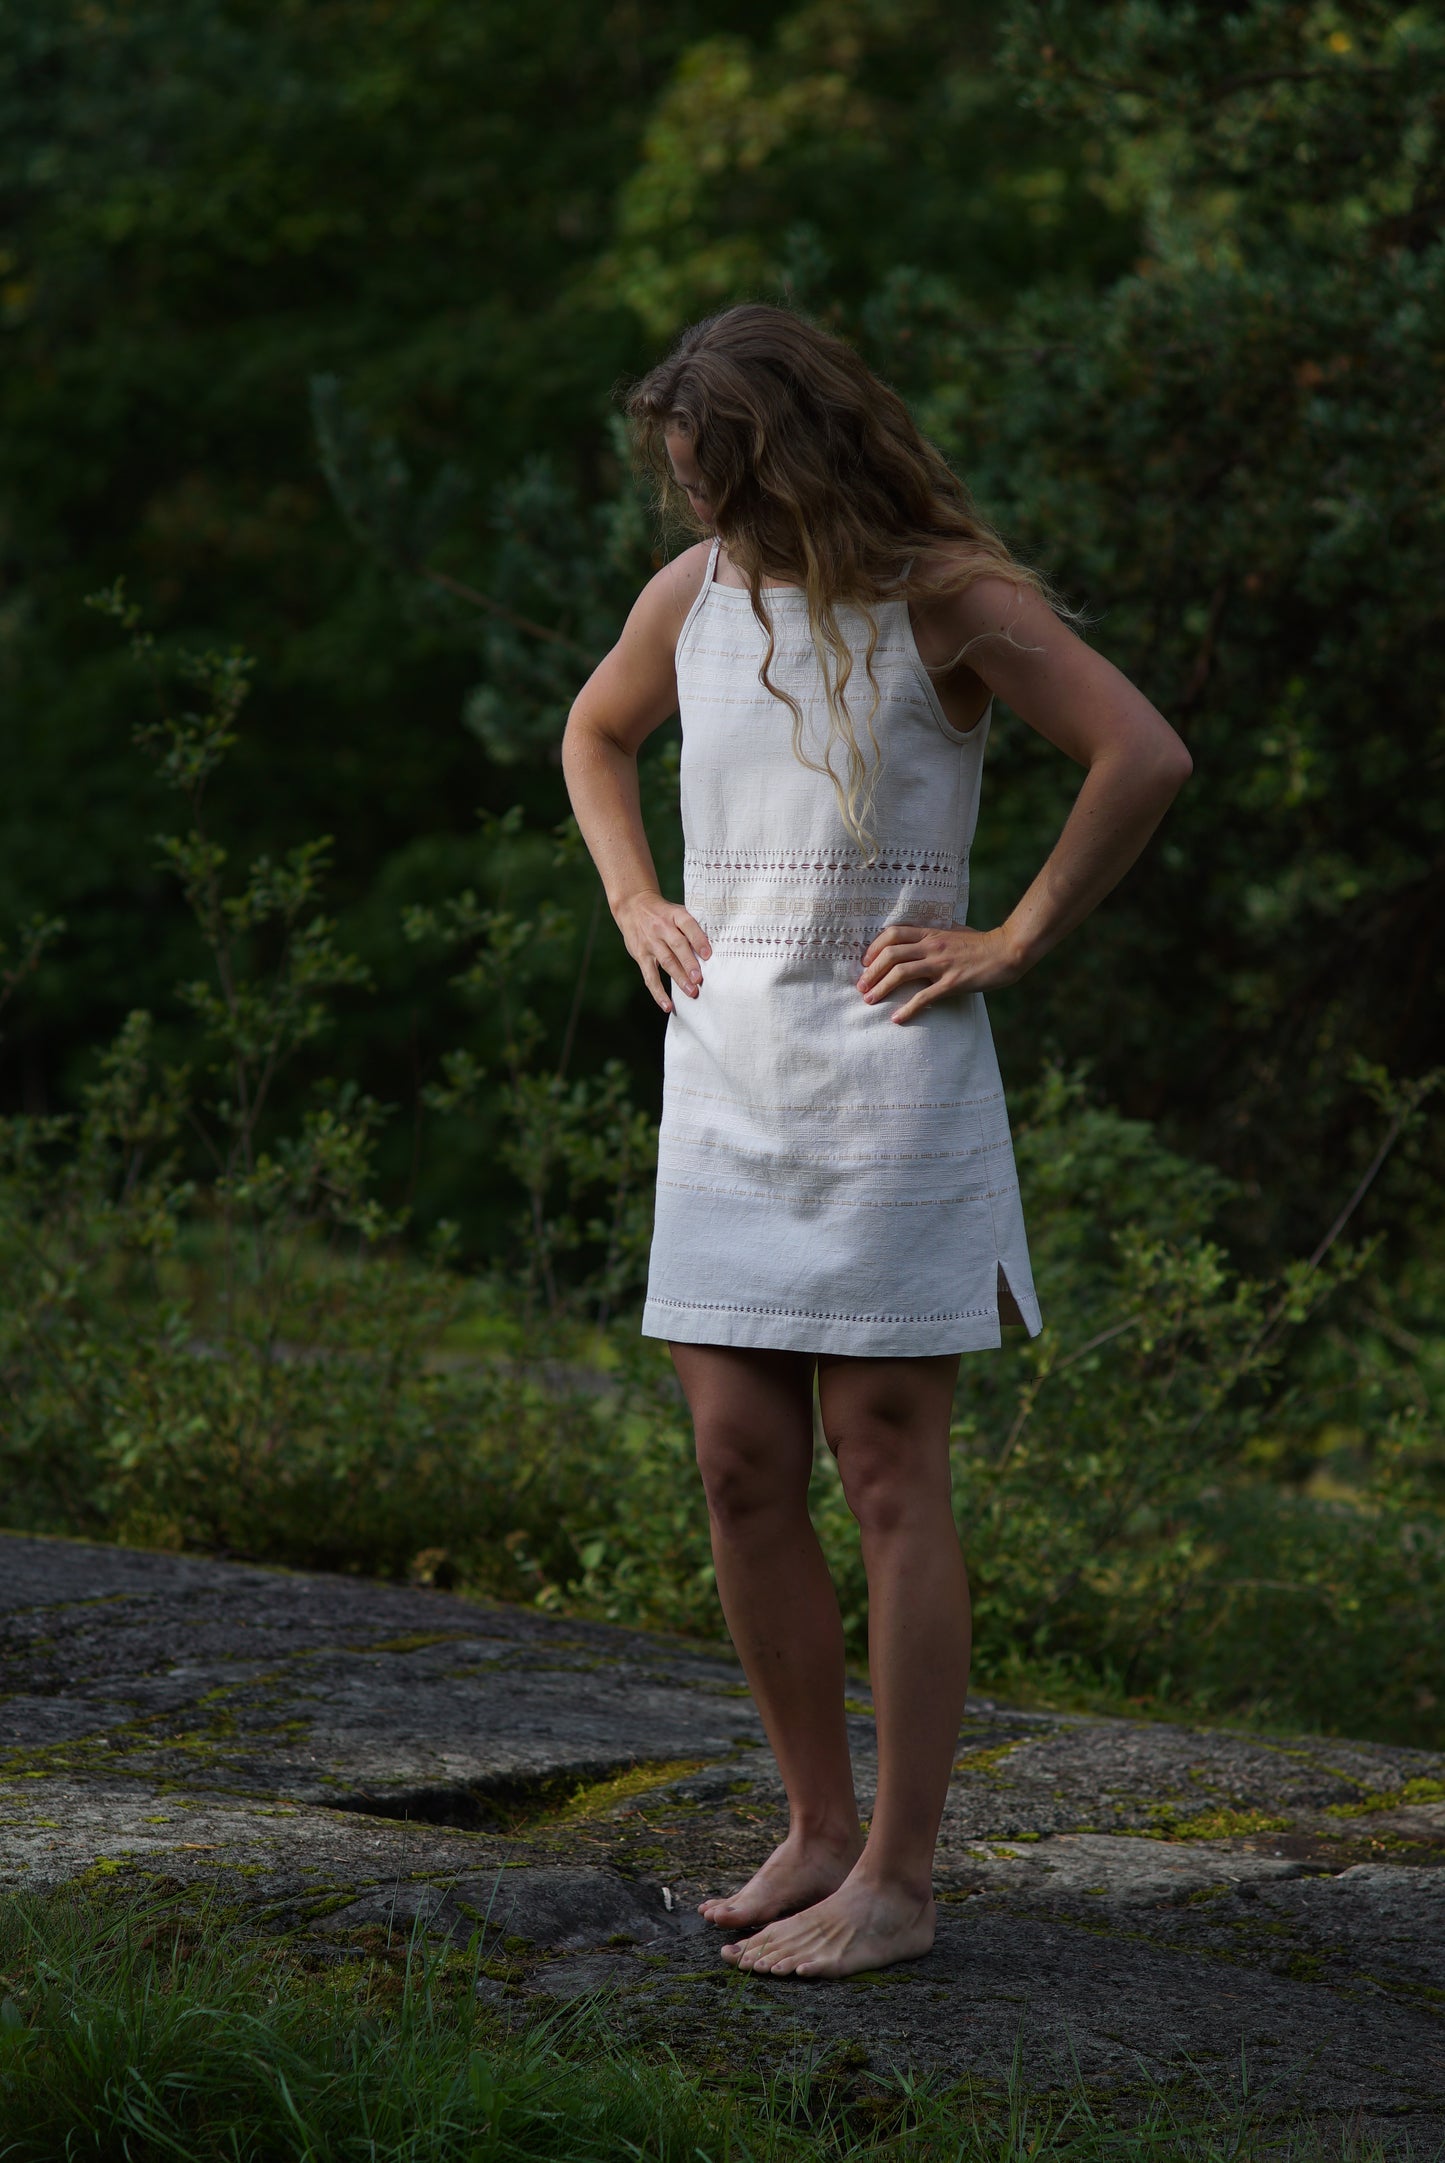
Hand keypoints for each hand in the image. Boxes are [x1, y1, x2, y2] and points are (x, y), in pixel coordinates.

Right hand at [614, 891, 711, 1013]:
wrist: (633, 906)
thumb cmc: (663, 914)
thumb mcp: (677, 912)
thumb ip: (692, 927)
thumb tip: (712, 950)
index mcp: (675, 915)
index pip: (688, 925)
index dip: (698, 940)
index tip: (708, 955)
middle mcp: (662, 928)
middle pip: (677, 946)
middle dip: (689, 964)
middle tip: (699, 980)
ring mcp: (650, 942)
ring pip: (666, 962)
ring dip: (679, 978)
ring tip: (691, 992)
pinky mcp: (640, 955)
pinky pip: (650, 976)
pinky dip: (658, 992)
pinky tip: (667, 1005)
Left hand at [857, 921, 1029, 1023]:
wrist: (1007, 950)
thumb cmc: (981, 943)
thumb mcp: (953, 932)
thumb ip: (934, 935)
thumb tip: (919, 939)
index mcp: (930, 933)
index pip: (892, 934)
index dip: (874, 947)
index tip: (865, 962)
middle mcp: (932, 946)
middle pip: (890, 954)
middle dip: (871, 972)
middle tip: (861, 986)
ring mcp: (941, 964)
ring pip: (901, 973)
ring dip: (881, 988)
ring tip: (870, 1000)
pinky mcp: (952, 983)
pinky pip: (924, 997)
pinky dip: (907, 1009)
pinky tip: (897, 1018)